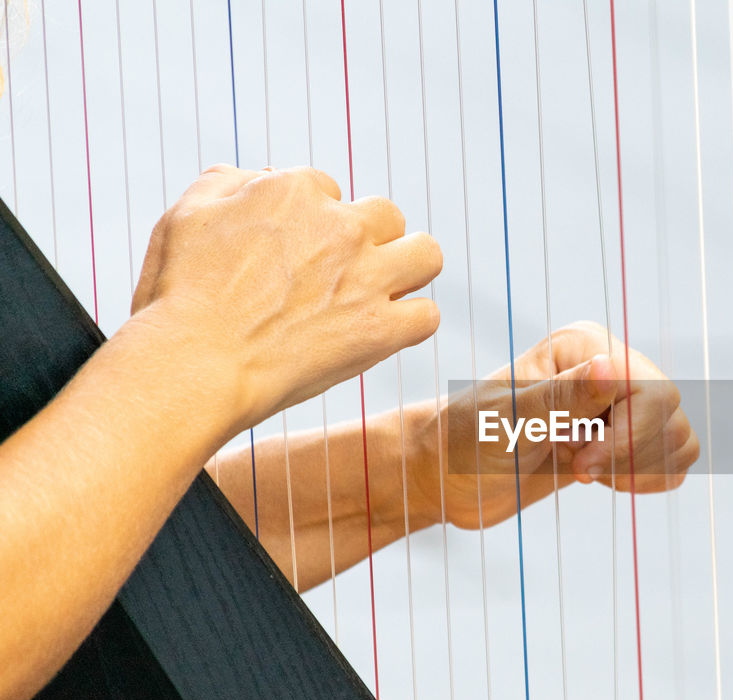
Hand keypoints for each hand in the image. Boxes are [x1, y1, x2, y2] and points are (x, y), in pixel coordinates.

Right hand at [130, 164, 442, 439]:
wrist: (193, 365)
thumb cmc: (179, 297)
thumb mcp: (183, 216)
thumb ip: (225, 183)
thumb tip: (258, 174)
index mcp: (294, 190)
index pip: (327, 191)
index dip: (311, 222)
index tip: (294, 254)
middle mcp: (340, 226)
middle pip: (385, 216)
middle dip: (368, 239)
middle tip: (341, 274)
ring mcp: (366, 277)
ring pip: (426, 254)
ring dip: (409, 269)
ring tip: (382, 291)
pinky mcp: (381, 329)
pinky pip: (427, 315)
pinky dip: (410, 324)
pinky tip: (385, 331)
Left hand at [415, 321, 698, 528]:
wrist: (446, 477)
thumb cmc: (464, 443)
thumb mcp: (507, 421)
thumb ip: (562, 397)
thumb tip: (610, 369)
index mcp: (584, 347)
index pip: (649, 389)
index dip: (628, 436)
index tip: (582, 464)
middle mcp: (607, 367)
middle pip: (670, 411)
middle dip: (633, 453)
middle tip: (579, 469)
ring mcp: (617, 404)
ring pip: (680, 434)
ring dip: (644, 467)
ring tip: (589, 473)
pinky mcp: (621, 439)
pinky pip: (674, 456)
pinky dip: (653, 477)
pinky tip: (608, 482)